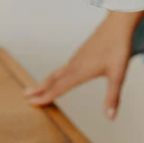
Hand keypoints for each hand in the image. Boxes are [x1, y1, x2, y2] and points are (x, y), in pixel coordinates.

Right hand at [24, 10, 143, 119]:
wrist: (118, 24)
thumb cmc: (118, 47)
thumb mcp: (118, 75)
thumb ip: (112, 97)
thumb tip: (111, 118)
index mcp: (80, 72)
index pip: (58, 88)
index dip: (45, 97)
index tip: (32, 103)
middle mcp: (74, 65)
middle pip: (52, 79)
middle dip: (39, 88)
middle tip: (25, 95)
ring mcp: (77, 57)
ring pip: (57, 72)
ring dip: (45, 81)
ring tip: (37, 87)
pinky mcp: (81, 52)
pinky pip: (63, 66)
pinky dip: (55, 74)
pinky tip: (59, 75)